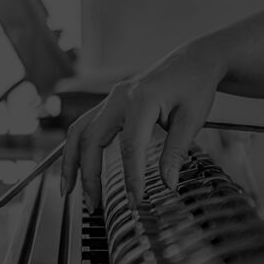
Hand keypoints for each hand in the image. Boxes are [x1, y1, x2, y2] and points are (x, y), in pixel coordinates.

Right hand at [59, 42, 223, 209]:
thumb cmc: (195, 84)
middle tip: (93, 204)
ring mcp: (112, 98)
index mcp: (142, 99)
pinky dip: (76, 148)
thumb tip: (167, 183)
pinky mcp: (111, 103)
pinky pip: (85, 125)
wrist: (194, 59)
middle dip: (88, 174)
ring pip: (79, 130)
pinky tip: (75, 168)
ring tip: (69, 190)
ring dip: (71, 162)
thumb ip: (176, 151)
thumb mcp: (192, 119)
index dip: (130, 177)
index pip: (130, 146)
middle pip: (91, 138)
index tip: (135, 201)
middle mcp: (120, 97)